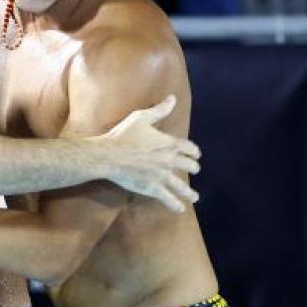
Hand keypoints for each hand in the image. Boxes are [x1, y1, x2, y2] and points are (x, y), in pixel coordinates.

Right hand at [89, 95, 200, 212]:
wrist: (109, 155)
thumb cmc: (123, 135)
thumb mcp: (141, 118)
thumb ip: (159, 110)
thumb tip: (172, 98)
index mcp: (168, 143)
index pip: (188, 147)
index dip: (194, 151)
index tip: (197, 155)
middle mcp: (169, 160)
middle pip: (188, 166)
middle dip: (193, 168)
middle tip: (195, 170)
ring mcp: (162, 175)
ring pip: (181, 185)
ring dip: (189, 192)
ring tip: (195, 197)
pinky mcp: (153, 188)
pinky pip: (168, 198)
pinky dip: (175, 204)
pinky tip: (180, 208)